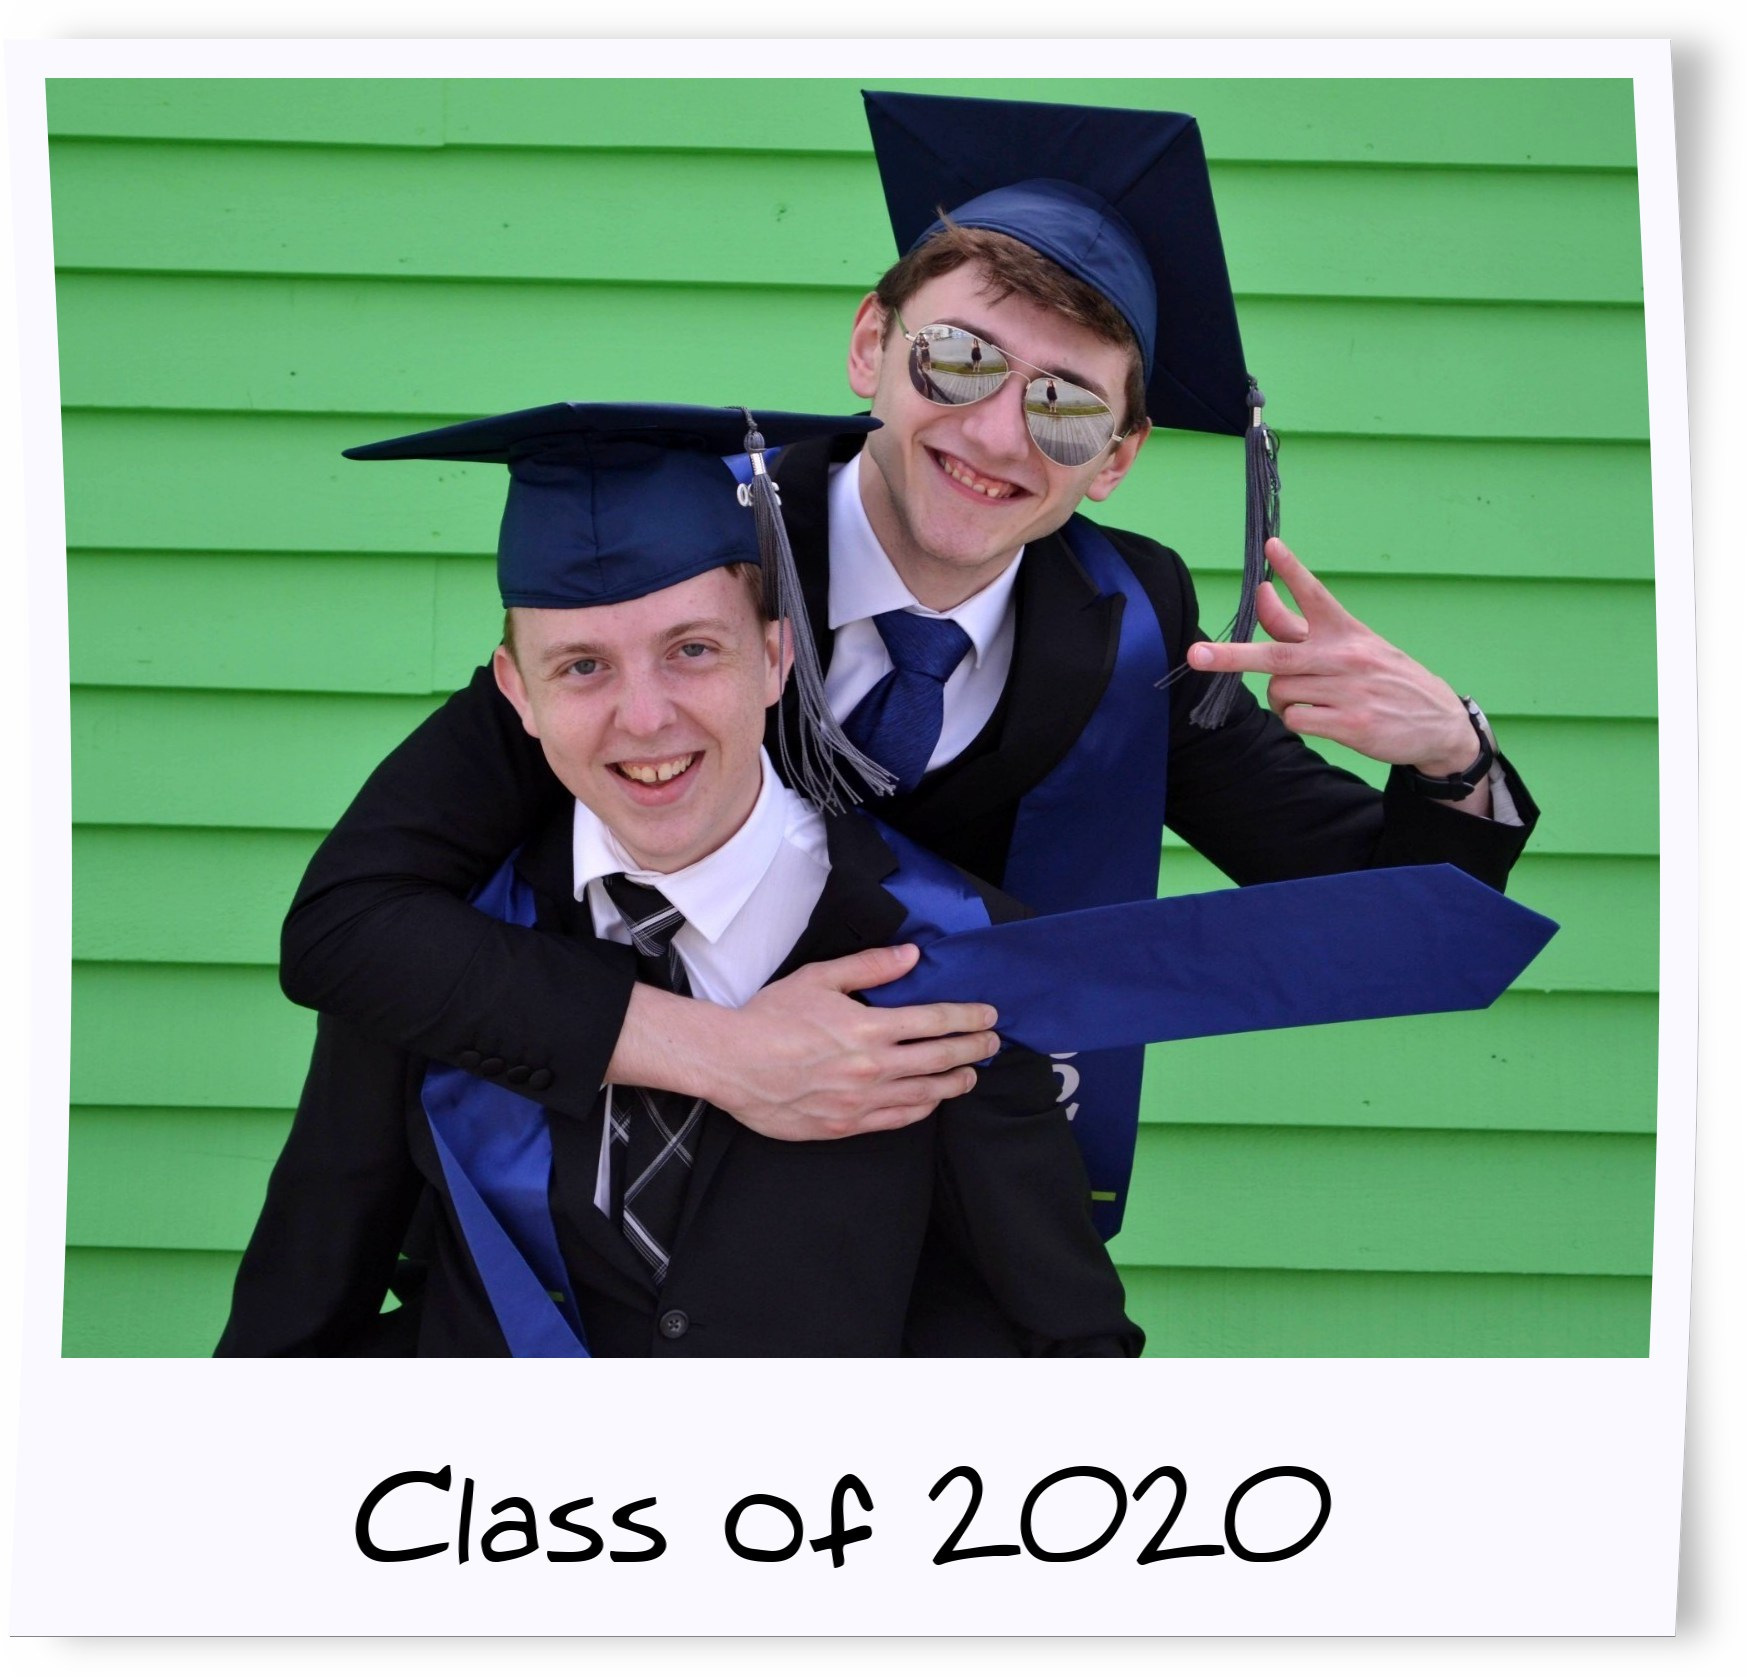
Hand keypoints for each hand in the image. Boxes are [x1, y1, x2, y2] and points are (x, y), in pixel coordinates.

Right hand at [611, 945, 999, 1140]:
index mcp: (868, 1027)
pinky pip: (898, 1119)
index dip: (968, 1018)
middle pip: (940, 1059)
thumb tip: (911, 956)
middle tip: (993, 1043)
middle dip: (974, 1049)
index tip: (988, 1015)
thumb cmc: (770, 1017)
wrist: (731, 1063)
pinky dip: (922, 1108)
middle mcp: (872, 1067)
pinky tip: (932, 1101)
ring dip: (955, 1083)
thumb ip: (870, 967)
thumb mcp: (819, 978)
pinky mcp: (846, 1125)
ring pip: (926, 1094)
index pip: (935, 1021)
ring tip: (970, 1075)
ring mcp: (861, 1101)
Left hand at [1187, 538, 1478, 775]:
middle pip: (1277, 655)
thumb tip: (1261, 594)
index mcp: (1347, 631)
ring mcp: (1348, 691)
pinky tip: (1324, 718)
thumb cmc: (1384, 679)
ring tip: (1313, 699)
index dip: (1291, 571)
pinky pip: (1295, 719)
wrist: (1439, 724)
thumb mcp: (1353, 646)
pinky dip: (1297, 719)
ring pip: (1280, 692)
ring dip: (1283, 699)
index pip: (1315, 595)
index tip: (1271, 547)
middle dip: (1232, 656)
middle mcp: (1346, 657)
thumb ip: (1300, 626)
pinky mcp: (1351, 725)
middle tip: (1196, 655)